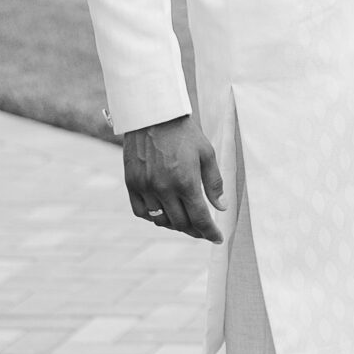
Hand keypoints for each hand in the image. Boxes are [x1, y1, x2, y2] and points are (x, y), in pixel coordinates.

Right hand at [123, 113, 224, 241]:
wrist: (153, 115)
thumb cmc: (184, 133)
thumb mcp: (206, 154)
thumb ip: (214, 183)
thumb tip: (222, 207)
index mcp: (185, 182)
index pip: (199, 219)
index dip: (210, 232)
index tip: (217, 238)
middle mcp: (163, 188)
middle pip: (181, 223)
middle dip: (195, 230)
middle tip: (203, 229)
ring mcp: (145, 187)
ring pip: (161, 220)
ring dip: (175, 225)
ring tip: (185, 221)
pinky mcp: (131, 183)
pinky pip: (141, 212)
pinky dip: (152, 217)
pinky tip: (162, 213)